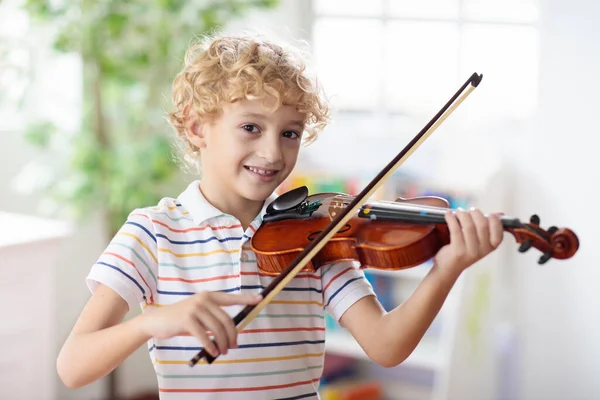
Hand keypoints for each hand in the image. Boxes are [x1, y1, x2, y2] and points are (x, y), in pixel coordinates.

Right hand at [139, 291, 261, 356]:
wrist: (158, 320)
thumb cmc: (181, 319)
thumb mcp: (199, 314)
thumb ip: (213, 318)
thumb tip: (231, 331)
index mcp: (209, 296)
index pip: (231, 298)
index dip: (246, 299)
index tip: (259, 299)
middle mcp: (204, 299)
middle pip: (226, 319)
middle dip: (232, 335)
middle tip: (234, 346)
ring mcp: (195, 308)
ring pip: (216, 329)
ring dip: (222, 342)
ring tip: (223, 351)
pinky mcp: (187, 319)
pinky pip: (204, 335)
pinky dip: (210, 346)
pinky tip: (213, 352)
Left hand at [434, 208, 503, 275]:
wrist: (449, 268)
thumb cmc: (464, 250)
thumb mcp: (478, 242)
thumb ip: (486, 229)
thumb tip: (497, 214)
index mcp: (491, 247)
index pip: (499, 232)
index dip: (495, 220)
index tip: (488, 214)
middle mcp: (483, 250)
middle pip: (482, 225)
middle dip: (475, 213)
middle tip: (468, 210)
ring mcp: (471, 252)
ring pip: (469, 226)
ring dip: (462, 214)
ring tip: (458, 212)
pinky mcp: (458, 252)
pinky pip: (455, 229)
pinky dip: (451, 218)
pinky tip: (448, 214)